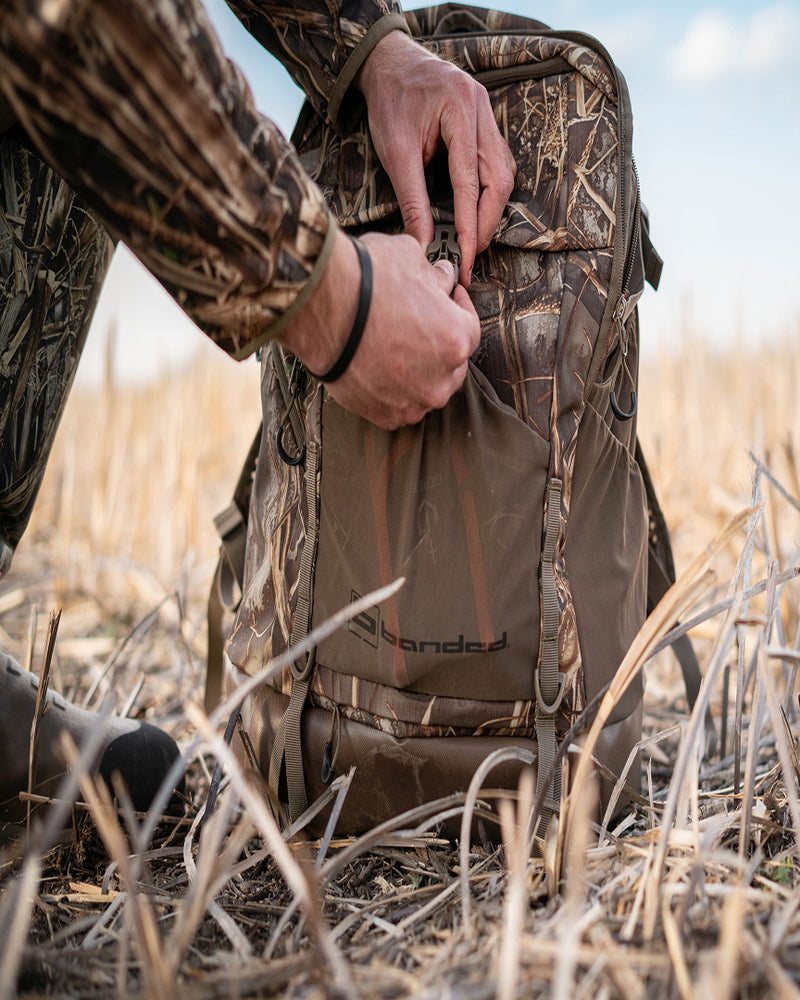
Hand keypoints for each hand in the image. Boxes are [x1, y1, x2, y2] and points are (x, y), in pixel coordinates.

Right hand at [278, 228, 479, 428]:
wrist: (319, 310)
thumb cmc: (365, 281)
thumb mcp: (409, 259)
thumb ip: (433, 275)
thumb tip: (442, 276)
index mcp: (457, 339)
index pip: (471, 327)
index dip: (458, 310)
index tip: (448, 302)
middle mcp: (441, 378)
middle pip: (451, 364)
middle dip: (438, 344)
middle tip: (418, 326)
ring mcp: (413, 401)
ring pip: (425, 388)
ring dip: (417, 372)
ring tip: (394, 349)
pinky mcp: (384, 415)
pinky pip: (397, 406)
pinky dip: (391, 391)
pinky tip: (376, 369)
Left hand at [356, 29, 514, 283]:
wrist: (389, 63)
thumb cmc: (390, 101)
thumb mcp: (395, 152)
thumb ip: (412, 198)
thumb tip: (422, 241)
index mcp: (460, 109)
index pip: (471, 181)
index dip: (469, 224)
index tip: (467, 256)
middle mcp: (482, 109)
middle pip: (500, 178)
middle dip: (487, 221)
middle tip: (472, 252)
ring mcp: (488, 113)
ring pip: (504, 172)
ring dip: (491, 208)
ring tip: (474, 237)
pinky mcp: (485, 122)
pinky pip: (497, 162)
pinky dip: (489, 191)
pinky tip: (476, 210)